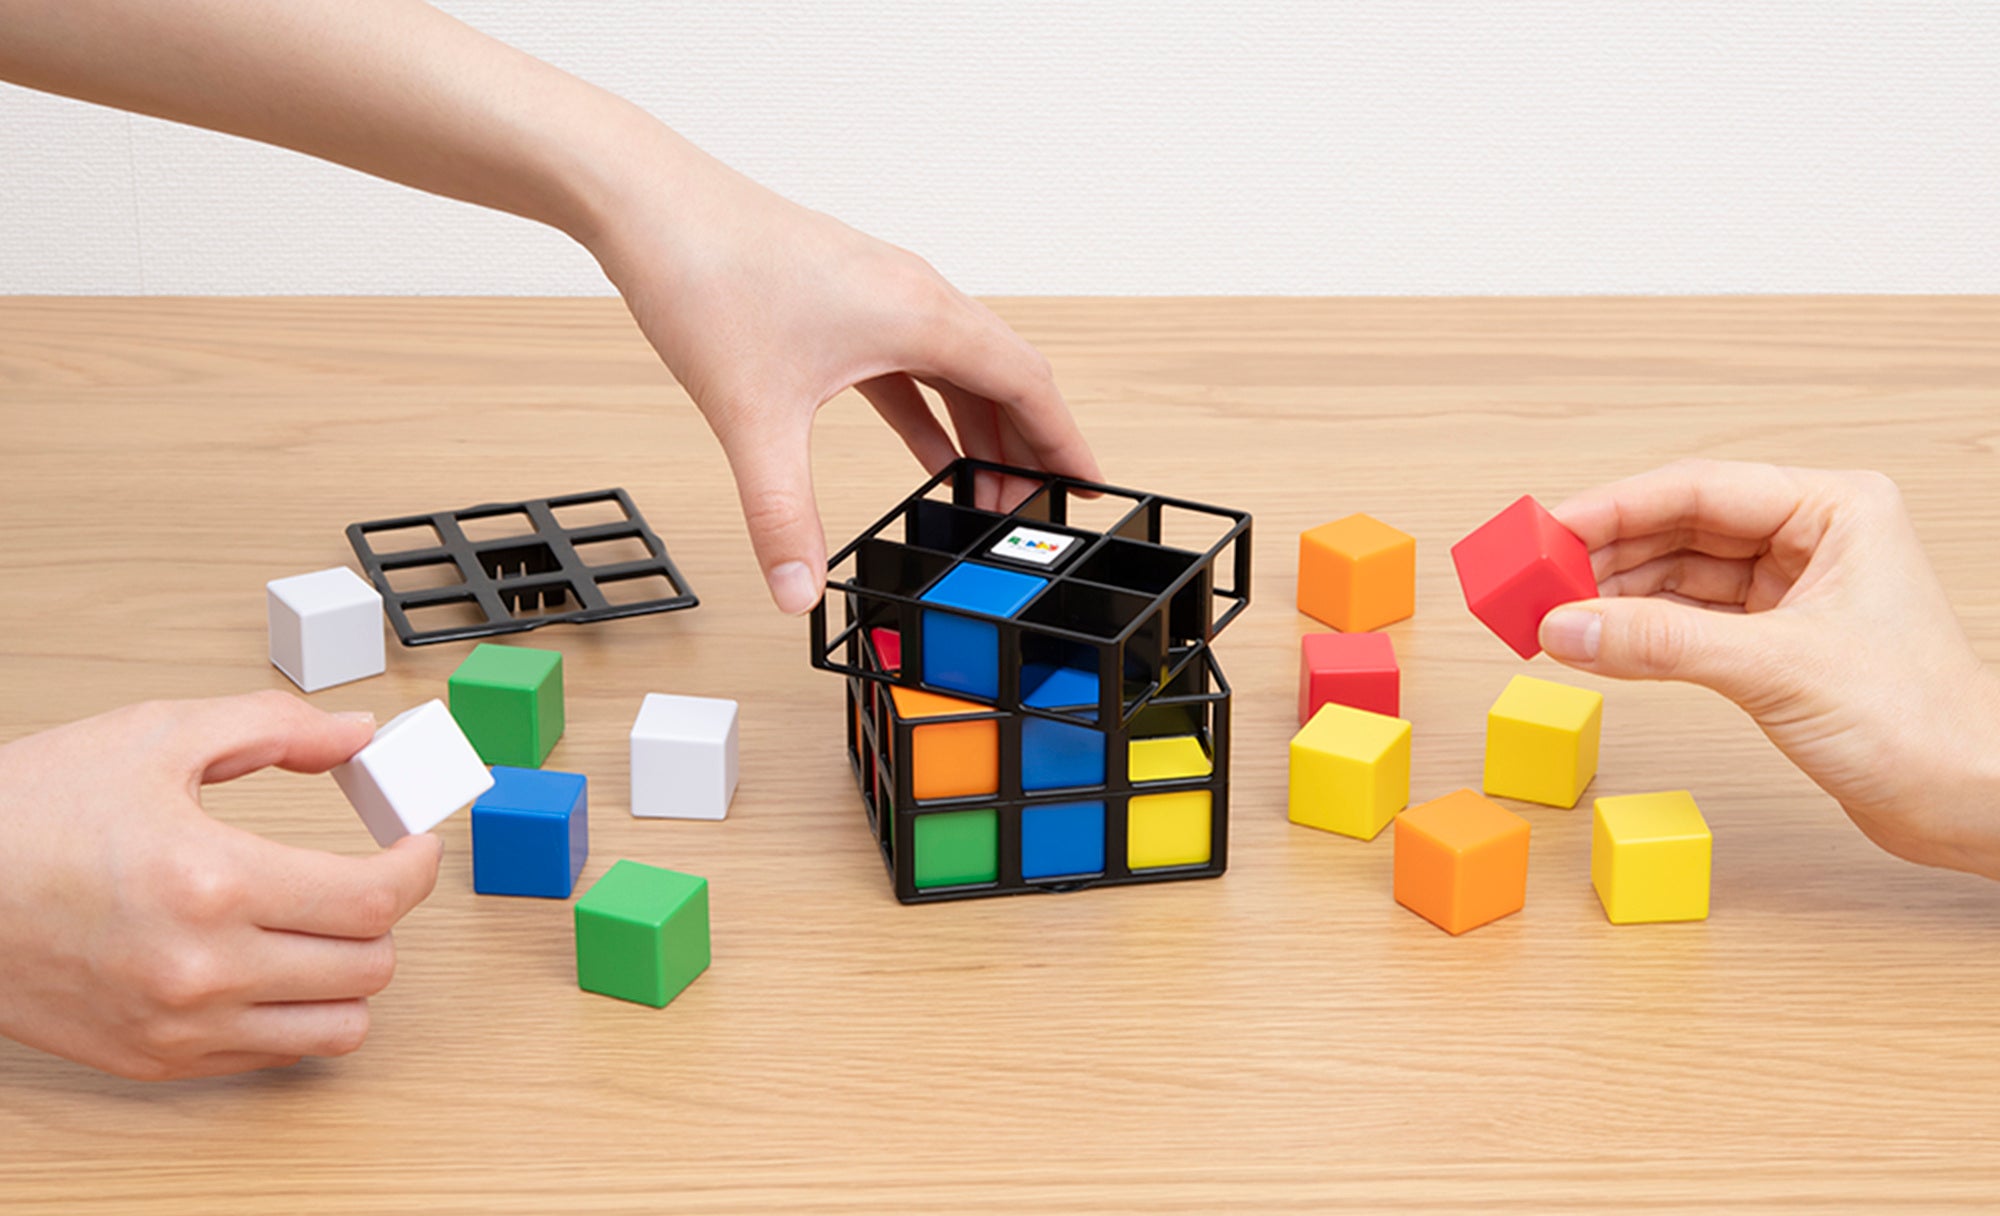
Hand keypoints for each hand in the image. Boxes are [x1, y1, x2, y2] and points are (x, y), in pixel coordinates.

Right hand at [0, 691, 441, 1080]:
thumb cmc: (28, 813)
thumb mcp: (156, 736)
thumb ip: (273, 728)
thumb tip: (356, 736)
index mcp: (210, 881)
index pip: (374, 899)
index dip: (416, 866)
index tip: (415, 843)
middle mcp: (201, 968)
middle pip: (369, 965)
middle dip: (384, 912)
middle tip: (367, 873)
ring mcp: (179, 1025)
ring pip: (338, 1027)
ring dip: (350, 973)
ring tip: (324, 925)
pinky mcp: (156, 1060)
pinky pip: (275, 1055)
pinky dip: (296, 1012)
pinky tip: (273, 961)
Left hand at [582, 138, 1102, 613]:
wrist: (648, 202)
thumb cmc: (708, 277)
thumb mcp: (751, 419)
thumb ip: (780, 515)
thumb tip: (798, 591)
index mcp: (921, 315)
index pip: (1026, 384)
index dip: (1065, 442)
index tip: (1092, 488)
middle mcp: (915, 297)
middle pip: (1003, 377)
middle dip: (1026, 448)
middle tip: (1033, 514)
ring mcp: (880, 294)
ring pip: (959, 368)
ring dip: (980, 430)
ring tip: (986, 495)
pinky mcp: (845, 299)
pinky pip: (914, 362)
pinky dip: (932, 410)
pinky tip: (930, 455)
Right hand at [1536, 459, 1999, 875]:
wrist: (1970, 803)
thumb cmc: (1920, 725)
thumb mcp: (1774, 671)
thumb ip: (1661, 644)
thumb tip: (1566, 628)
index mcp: (1836, 509)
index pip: (1699, 489)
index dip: (1613, 509)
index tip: (1547, 532)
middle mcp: (1815, 537)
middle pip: (1681, 527)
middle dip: (1606, 553)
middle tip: (1534, 577)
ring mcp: (1796, 588)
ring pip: (1679, 574)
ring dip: (1616, 594)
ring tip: (1551, 612)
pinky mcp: (1779, 640)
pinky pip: (1689, 619)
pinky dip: (1641, 630)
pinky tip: (1597, 641)